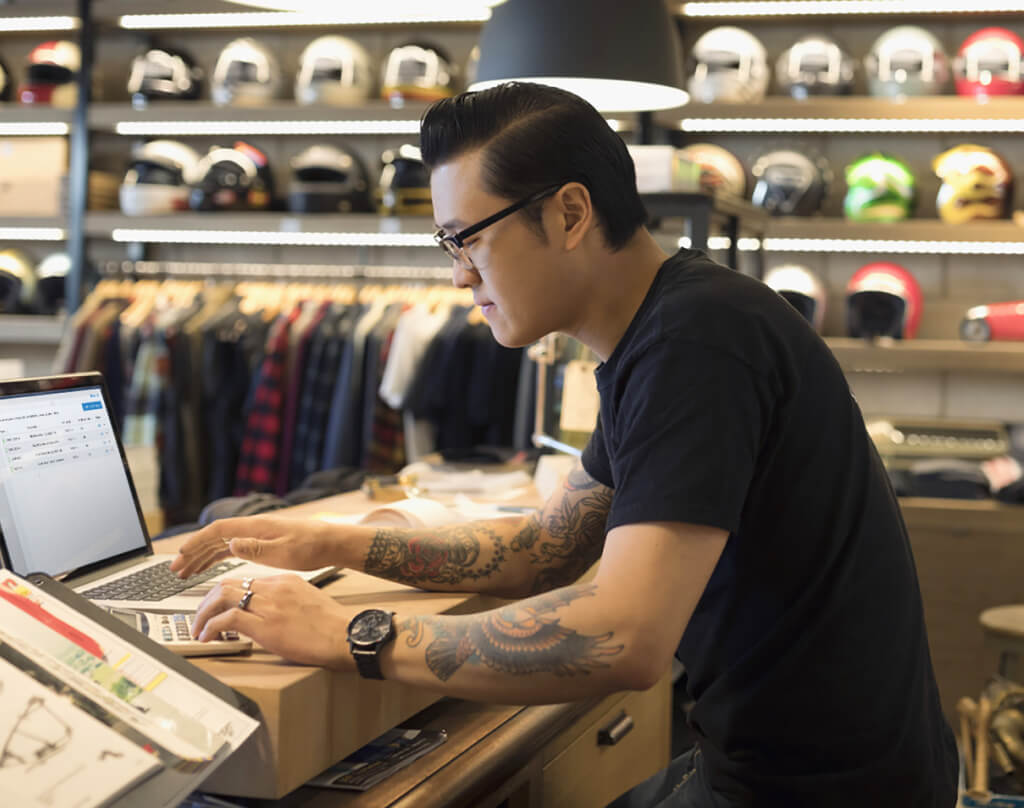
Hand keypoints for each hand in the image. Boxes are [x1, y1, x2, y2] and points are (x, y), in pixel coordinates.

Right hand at [169, 516, 337, 577]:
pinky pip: (231, 549)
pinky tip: (207, 567)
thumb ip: (256, 548)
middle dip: (193, 553)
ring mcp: (255, 535)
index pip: (217, 531)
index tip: (181, 556)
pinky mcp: (260, 543)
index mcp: (255, 527)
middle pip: (214, 538)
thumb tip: (231, 544)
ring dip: (202, 557)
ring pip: (220, 545)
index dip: (196, 543)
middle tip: (175, 570)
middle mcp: (251, 528)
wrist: (330, 542)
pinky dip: (216, 558)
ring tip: (185, 572)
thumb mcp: (283, 551)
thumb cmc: (310, 546)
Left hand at [191, 575, 354, 669]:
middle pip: (227, 585)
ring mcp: (269, 605)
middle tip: (201, 617)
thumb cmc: (333, 625)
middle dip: (208, 602)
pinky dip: (210, 627)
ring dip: (203, 614)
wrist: (345, 634)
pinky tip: (207, 637)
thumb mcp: (309, 601)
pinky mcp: (265, 625)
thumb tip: (270, 614)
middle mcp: (274, 588)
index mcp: (285, 581)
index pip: (245, 581)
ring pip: (221, 598)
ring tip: (198, 628)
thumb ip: (287, 601)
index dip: (226, 595)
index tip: (219, 607)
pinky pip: (226, 619)